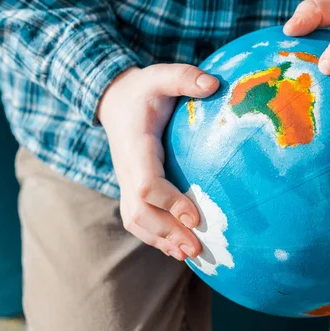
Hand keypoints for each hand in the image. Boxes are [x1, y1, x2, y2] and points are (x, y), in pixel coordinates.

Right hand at [97, 64, 219, 259]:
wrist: (115, 99)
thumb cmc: (144, 88)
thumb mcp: (161, 75)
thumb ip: (185, 77)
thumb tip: (214, 85)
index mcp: (135, 146)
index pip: (146, 184)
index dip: (169, 203)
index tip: (196, 217)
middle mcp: (126, 169)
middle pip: (138, 212)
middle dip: (166, 232)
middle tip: (197, 248)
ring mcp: (125, 181)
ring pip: (135, 220)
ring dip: (161, 240)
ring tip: (190, 255)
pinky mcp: (131, 187)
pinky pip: (138, 218)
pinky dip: (155, 236)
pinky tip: (177, 247)